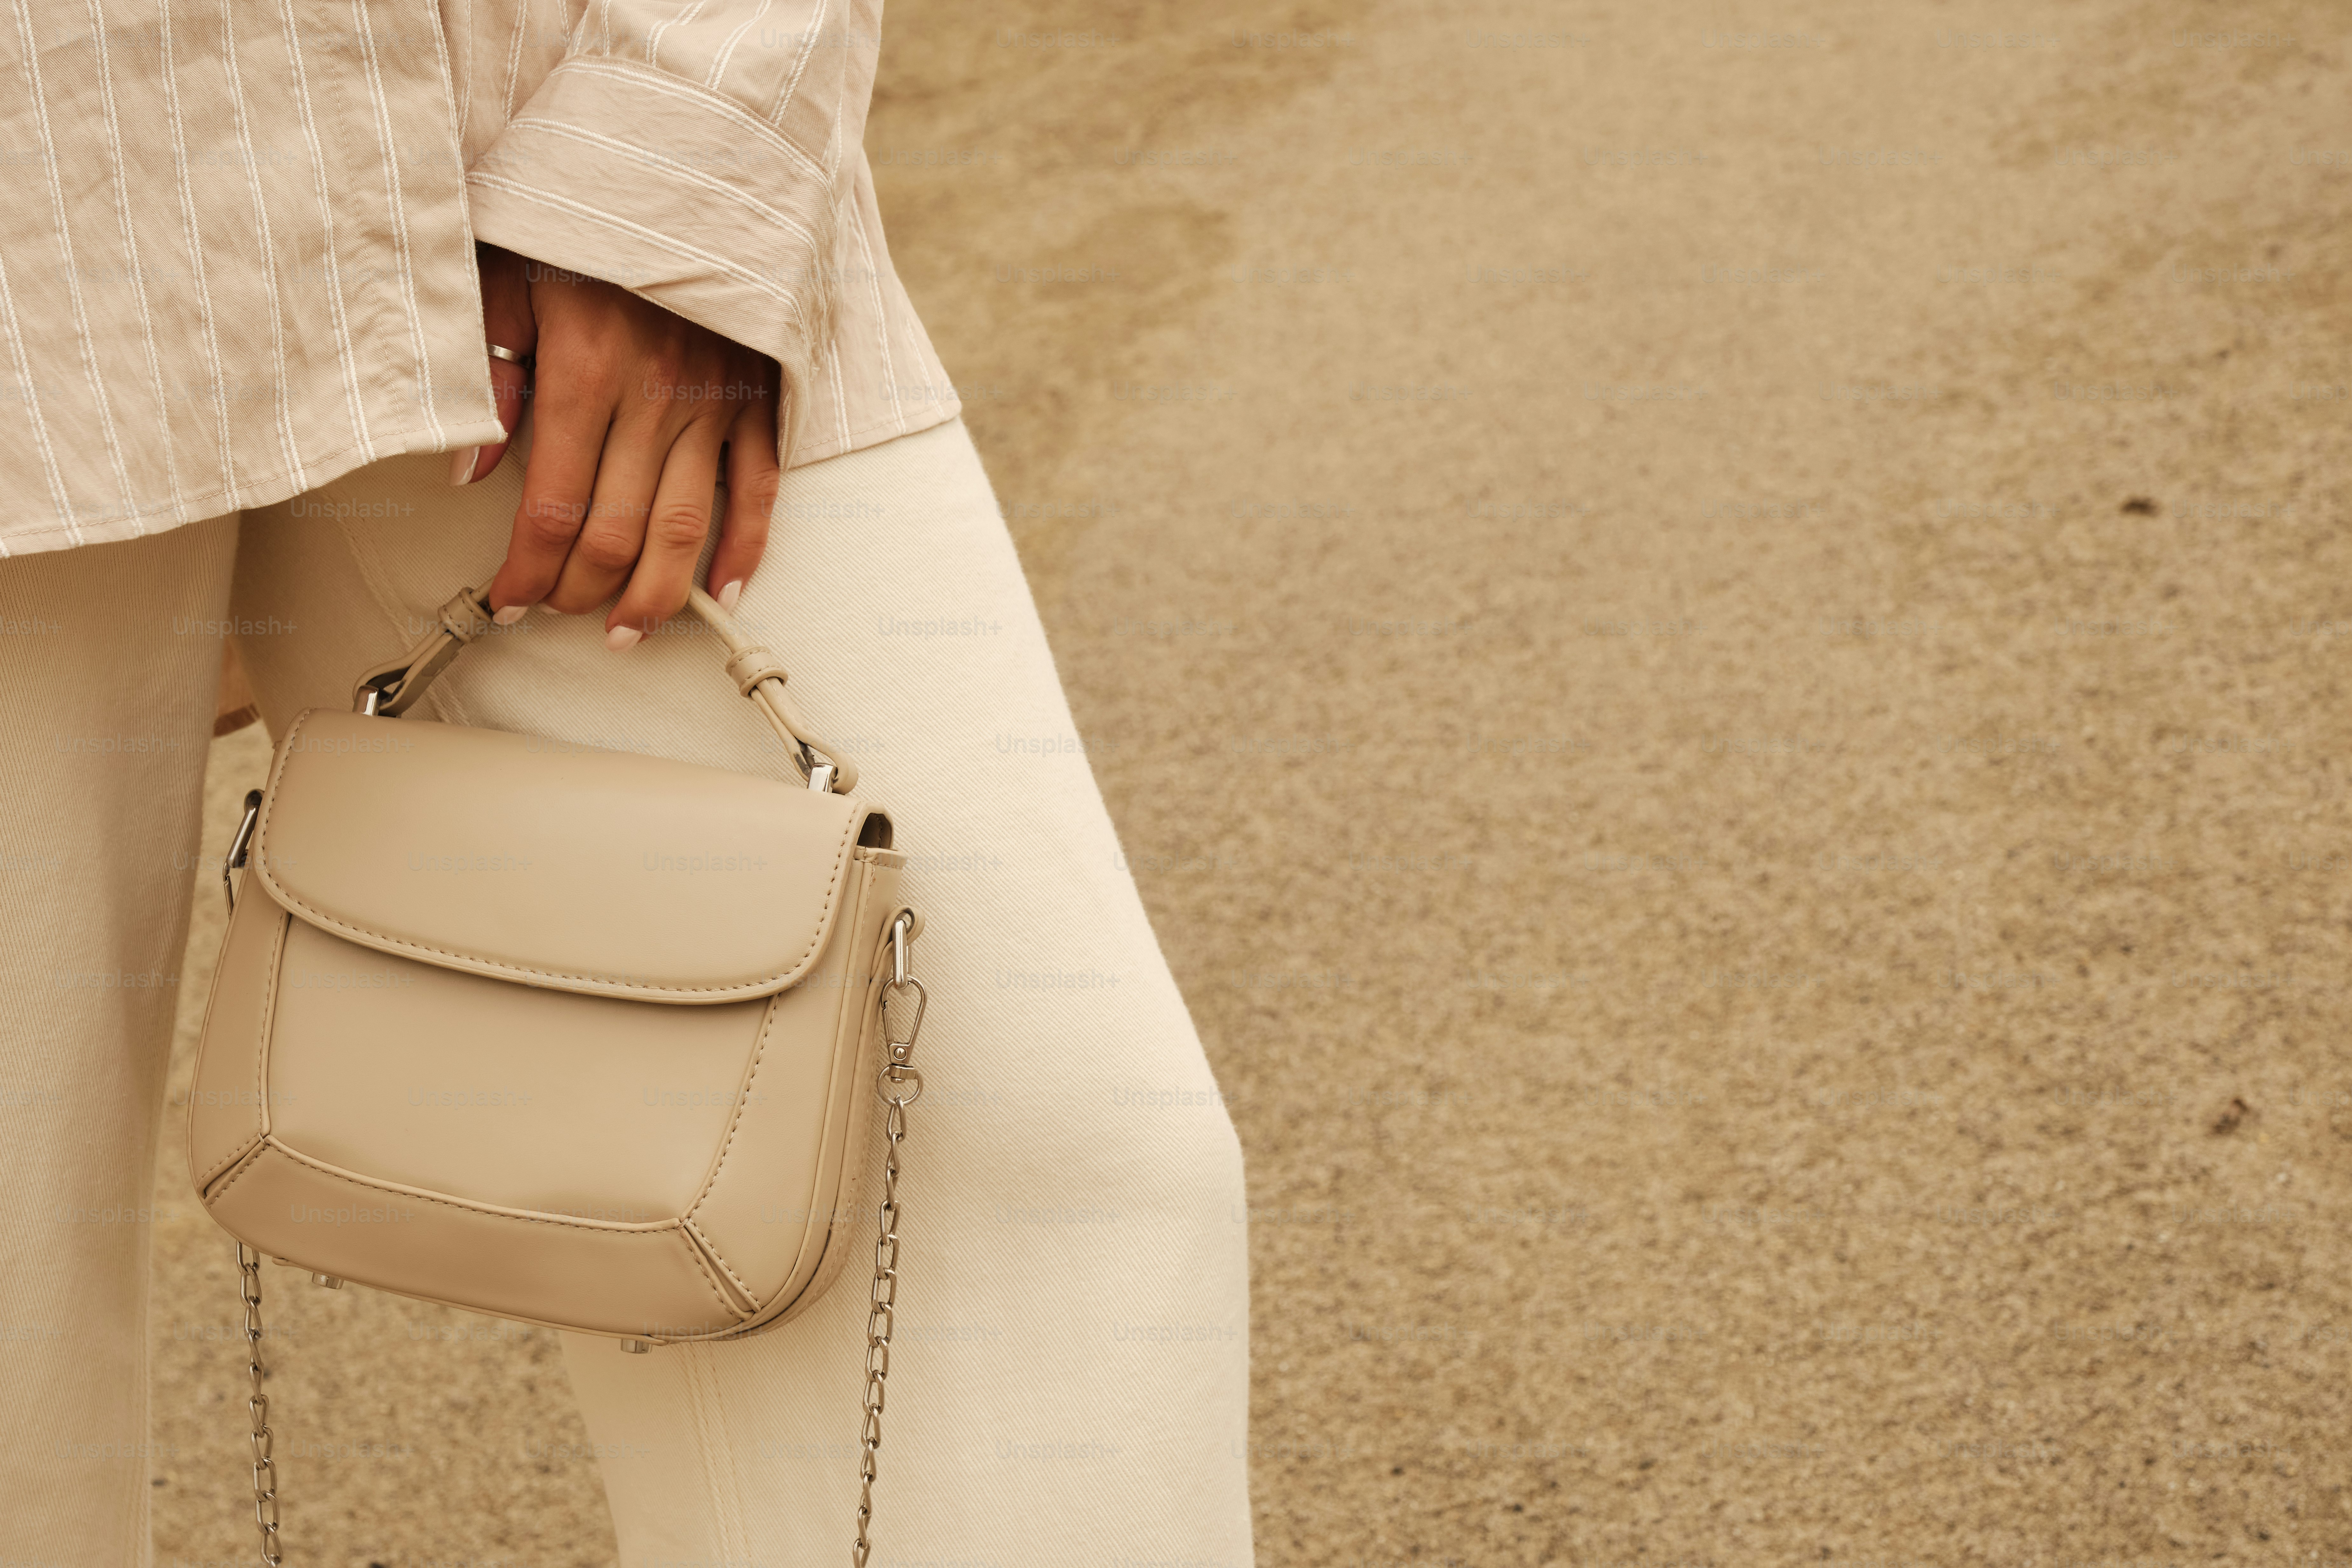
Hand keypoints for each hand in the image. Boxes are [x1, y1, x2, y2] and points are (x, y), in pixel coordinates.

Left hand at [460, 243, 782, 647]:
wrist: (690, 167)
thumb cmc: (587, 221)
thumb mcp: (510, 272)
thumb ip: (488, 368)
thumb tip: (469, 469)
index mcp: (585, 371)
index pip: (550, 505)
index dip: (526, 569)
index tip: (506, 601)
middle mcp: (654, 398)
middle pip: (614, 531)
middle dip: (579, 591)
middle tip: (555, 615)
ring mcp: (714, 404)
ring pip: (685, 528)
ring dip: (654, 595)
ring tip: (626, 634)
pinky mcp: (759, 399)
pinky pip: (757, 489)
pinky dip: (745, 548)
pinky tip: (722, 592)